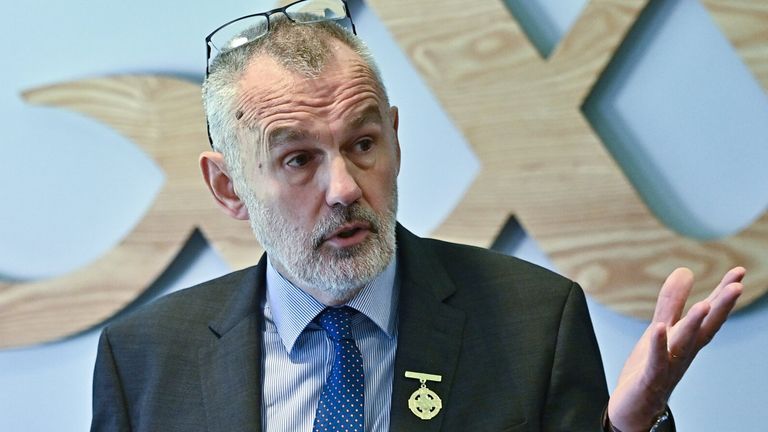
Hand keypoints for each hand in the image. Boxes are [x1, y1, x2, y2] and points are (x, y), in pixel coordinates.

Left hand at [606, 267, 743, 431]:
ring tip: (705, 304)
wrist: (635, 407)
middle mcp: (684, 352)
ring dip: (695, 325)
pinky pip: (656, 361)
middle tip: (738, 286)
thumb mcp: (661, 329)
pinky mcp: (650, 378)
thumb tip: (685, 271)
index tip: (740, 271)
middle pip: (705, 328)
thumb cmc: (651, 367)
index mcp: (688, 340)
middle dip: (720, 308)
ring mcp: (670, 366)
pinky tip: (659, 328)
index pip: (709, 314)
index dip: (723, 293)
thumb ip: (672, 303)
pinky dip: (659, 345)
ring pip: (684, 343)